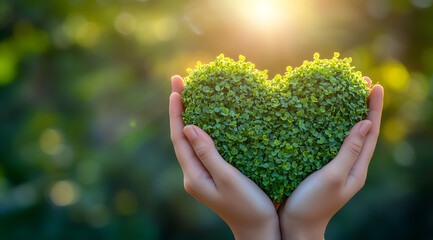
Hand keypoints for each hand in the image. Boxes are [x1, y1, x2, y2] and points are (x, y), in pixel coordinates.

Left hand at [169, 75, 279, 239]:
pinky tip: (210, 119)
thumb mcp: (229, 179)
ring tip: (192, 93)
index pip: (179, 138)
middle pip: (182, 136)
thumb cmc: (249, 207)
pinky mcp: (213, 175)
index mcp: (193, 176)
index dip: (176, 113)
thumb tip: (189, 127)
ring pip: (192, 141)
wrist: (259, 232)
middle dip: (180, 109)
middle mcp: (193, 175)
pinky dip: (204, 129)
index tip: (175, 89)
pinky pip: (203, 147)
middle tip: (179, 81)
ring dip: (190, 116)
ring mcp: (202, 175)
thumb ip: (208, 153)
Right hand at [278, 77, 383, 239]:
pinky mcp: (319, 168)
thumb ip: (349, 151)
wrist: (295, 227)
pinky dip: (328, 128)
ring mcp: (334, 168)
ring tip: (342, 95)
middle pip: (361, 132)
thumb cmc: (312, 204)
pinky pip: (328, 143)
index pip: (371, 133)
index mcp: (356, 168)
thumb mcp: (333, 176)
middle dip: (363, 108)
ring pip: (344, 136)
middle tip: (358, 84)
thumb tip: (365, 123)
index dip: (374, 109)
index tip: (374, 86)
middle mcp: (349, 166)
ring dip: (346, 115)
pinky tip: (319, 120)